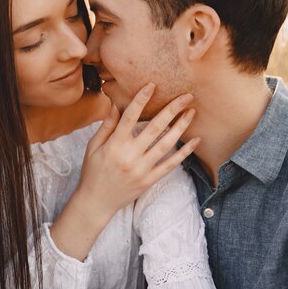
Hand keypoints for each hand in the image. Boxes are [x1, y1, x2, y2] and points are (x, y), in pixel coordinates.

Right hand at [73, 82, 199, 226]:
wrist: (96, 202)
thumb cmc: (93, 172)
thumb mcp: (93, 147)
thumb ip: (106, 126)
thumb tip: (117, 105)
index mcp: (115, 145)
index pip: (130, 117)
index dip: (141, 100)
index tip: (152, 86)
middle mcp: (130, 155)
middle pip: (155, 127)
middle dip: (172, 109)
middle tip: (186, 96)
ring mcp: (142, 169)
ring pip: (166, 144)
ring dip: (181, 127)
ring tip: (191, 113)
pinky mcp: (149, 180)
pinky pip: (170, 164)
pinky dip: (184, 153)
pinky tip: (195, 141)